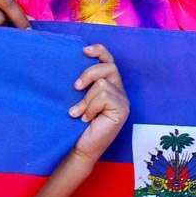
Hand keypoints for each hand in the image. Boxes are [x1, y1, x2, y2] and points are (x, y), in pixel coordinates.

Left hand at [68, 44, 128, 161]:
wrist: (81, 146)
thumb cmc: (78, 123)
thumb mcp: (79, 98)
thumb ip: (82, 83)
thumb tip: (72, 62)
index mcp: (110, 84)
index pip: (109, 60)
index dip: (99, 51)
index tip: (83, 51)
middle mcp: (119, 89)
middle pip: (109, 66)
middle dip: (88, 74)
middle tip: (75, 88)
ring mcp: (123, 100)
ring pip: (103, 84)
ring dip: (86, 99)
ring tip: (79, 113)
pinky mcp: (122, 109)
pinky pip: (104, 96)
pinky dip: (91, 107)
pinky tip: (87, 118)